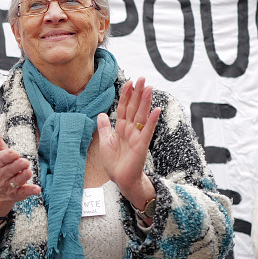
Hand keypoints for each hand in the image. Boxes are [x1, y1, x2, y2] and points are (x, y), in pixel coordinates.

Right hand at [0, 119, 40, 226]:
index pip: (1, 159)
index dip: (8, 156)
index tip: (15, 153)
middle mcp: (1, 175)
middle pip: (9, 170)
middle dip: (17, 166)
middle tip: (24, 162)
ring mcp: (9, 185)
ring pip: (16, 181)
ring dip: (23, 177)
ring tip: (29, 171)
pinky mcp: (17, 194)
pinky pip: (23, 193)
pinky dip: (30, 191)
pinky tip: (37, 189)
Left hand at [97, 78, 159, 207]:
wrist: (121, 179)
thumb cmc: (114, 163)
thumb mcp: (105, 142)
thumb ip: (104, 128)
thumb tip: (101, 114)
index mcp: (121, 128)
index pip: (124, 107)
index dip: (126, 95)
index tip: (129, 82)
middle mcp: (130, 129)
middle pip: (134, 107)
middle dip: (137, 93)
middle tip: (142, 79)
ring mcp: (137, 136)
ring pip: (141, 115)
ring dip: (145, 102)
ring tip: (149, 88)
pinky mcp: (142, 145)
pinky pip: (148, 131)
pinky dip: (152, 120)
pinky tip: (156, 110)